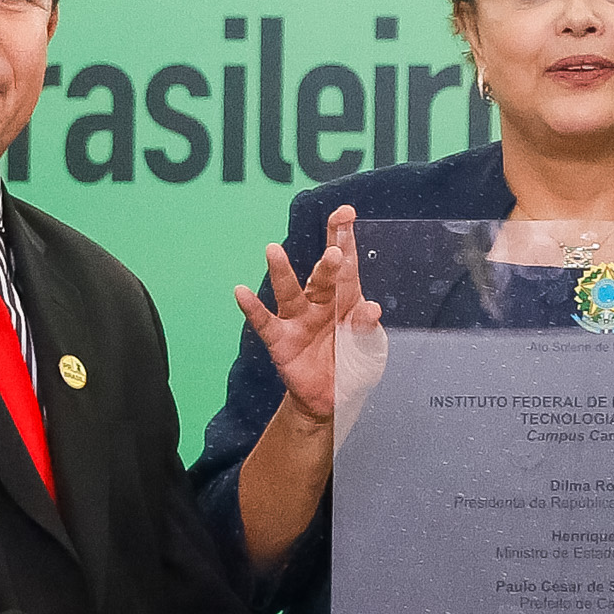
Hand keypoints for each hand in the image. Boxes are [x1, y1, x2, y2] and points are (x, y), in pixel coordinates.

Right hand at [235, 205, 375, 425]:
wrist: (333, 400)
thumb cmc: (353, 366)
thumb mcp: (369, 351)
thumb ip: (367, 330)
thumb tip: (372, 309)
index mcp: (346, 299)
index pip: (347, 265)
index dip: (345, 239)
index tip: (345, 213)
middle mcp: (321, 303)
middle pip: (322, 274)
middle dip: (328, 258)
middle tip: (334, 247)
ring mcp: (299, 319)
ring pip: (291, 292)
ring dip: (282, 272)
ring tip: (273, 250)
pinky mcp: (281, 340)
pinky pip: (265, 322)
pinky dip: (252, 308)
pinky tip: (241, 292)